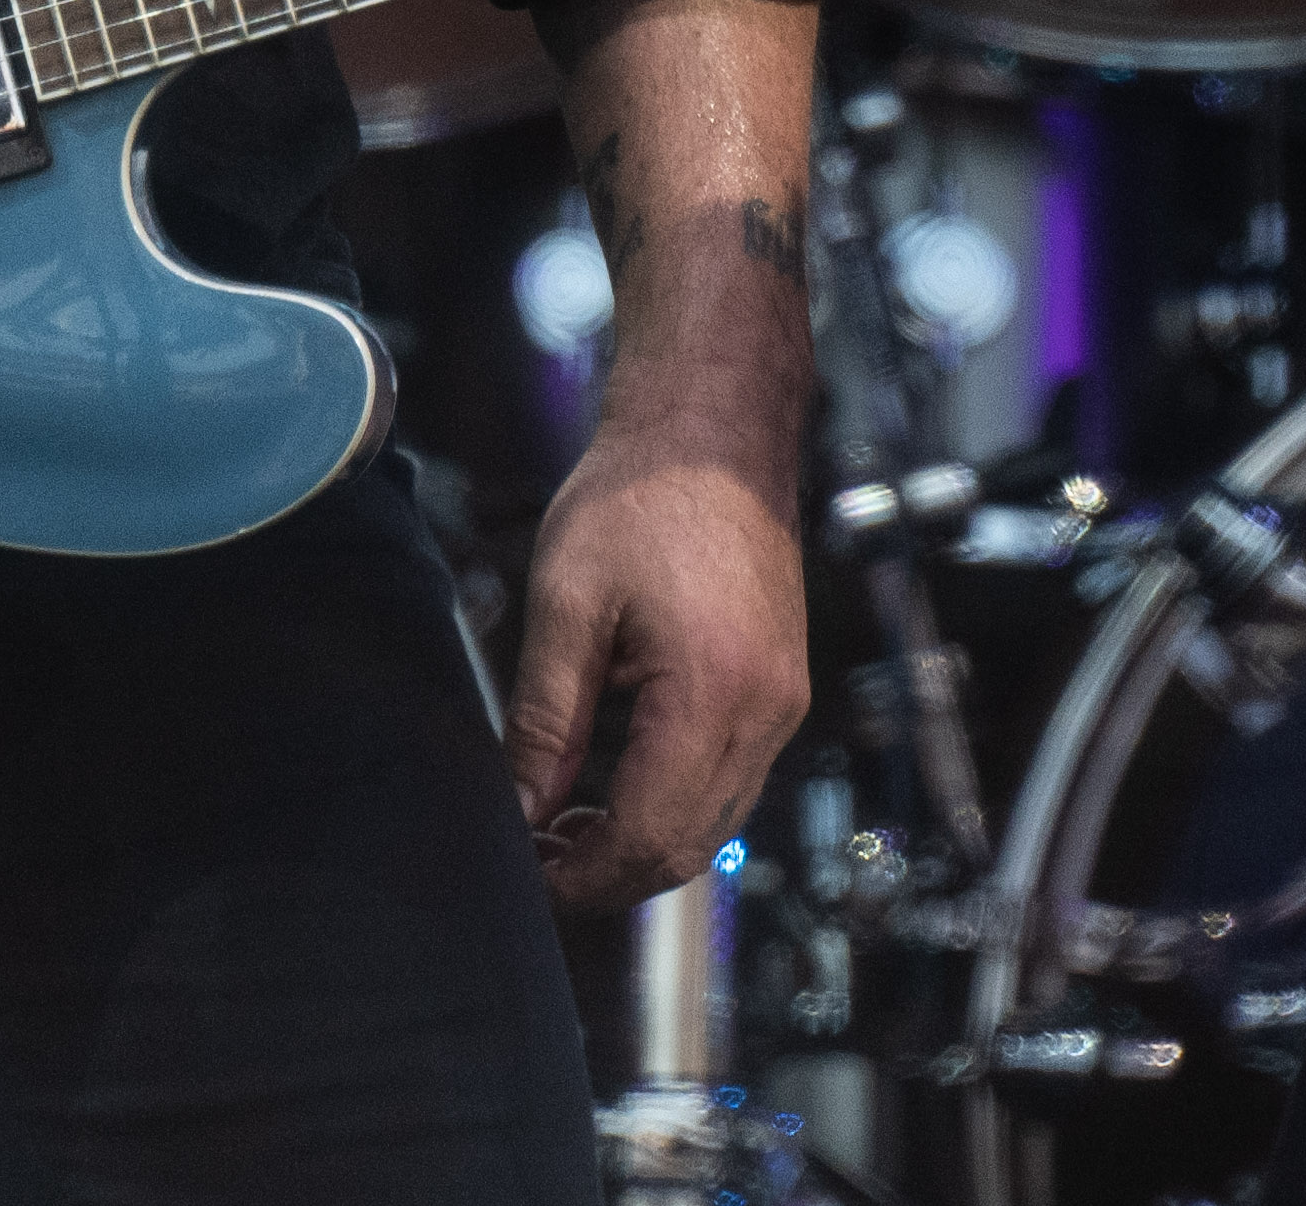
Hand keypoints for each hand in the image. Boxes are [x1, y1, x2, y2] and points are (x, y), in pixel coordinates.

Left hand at [508, 418, 805, 911]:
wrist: (714, 429)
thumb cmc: (640, 494)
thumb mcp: (566, 603)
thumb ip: (544, 719)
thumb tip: (521, 809)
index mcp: (713, 691)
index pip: (649, 833)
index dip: (584, 874)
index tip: (529, 875)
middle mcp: (766, 710)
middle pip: (690, 846)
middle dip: (612, 872)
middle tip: (539, 859)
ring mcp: (784, 701)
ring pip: (717, 821)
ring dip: (644, 842)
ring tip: (566, 824)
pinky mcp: (783, 687)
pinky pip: (733, 779)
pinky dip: (676, 803)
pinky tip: (617, 783)